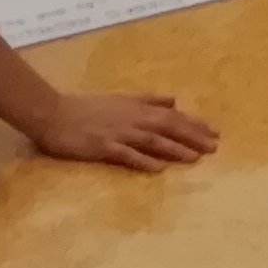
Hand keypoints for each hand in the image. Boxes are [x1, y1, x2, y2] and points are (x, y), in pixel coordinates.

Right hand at [28, 89, 218, 169]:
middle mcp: (132, 118)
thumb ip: (148, 100)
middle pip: (168, 127)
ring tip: (195, 158)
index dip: (194, 123)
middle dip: (193, 136)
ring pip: (153, 140)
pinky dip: (144, 160)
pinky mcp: (103, 147)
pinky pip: (127, 155)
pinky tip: (159, 168)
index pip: (172, 115)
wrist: (53, 114)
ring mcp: (118, 133)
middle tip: (214, 147)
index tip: (214, 132)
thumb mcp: (122, 99)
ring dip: (175, 149)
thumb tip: (174, 101)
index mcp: (137, 107)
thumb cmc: (87, 107)